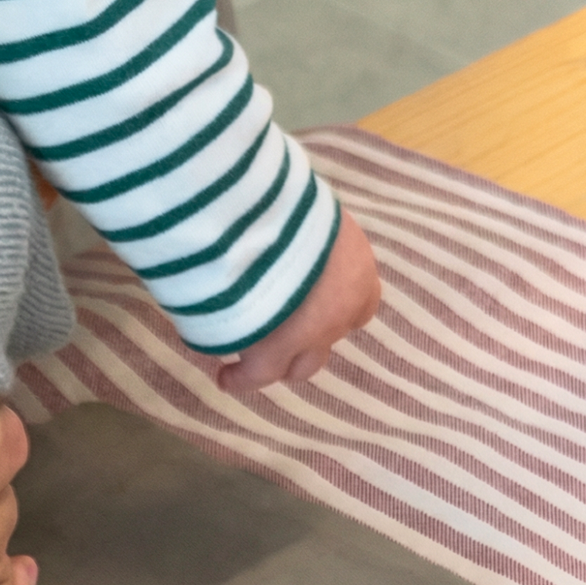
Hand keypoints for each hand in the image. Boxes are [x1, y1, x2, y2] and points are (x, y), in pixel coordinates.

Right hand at [216, 212, 380, 393]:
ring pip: (299, 366)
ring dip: (278, 364)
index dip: (334, 309)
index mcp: (355, 269)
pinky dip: (240, 378)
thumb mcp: (305, 213)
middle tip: (276, 332)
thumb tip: (284, 233)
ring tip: (247, 363)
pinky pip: (256, 375)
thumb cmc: (279, 206)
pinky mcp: (274, 353)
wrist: (256, 225)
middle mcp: (341, 308)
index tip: (309, 306)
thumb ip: (303, 235)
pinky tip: (225, 377)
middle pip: (329, 339)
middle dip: (306, 340)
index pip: (360, 305)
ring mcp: (311, 336)